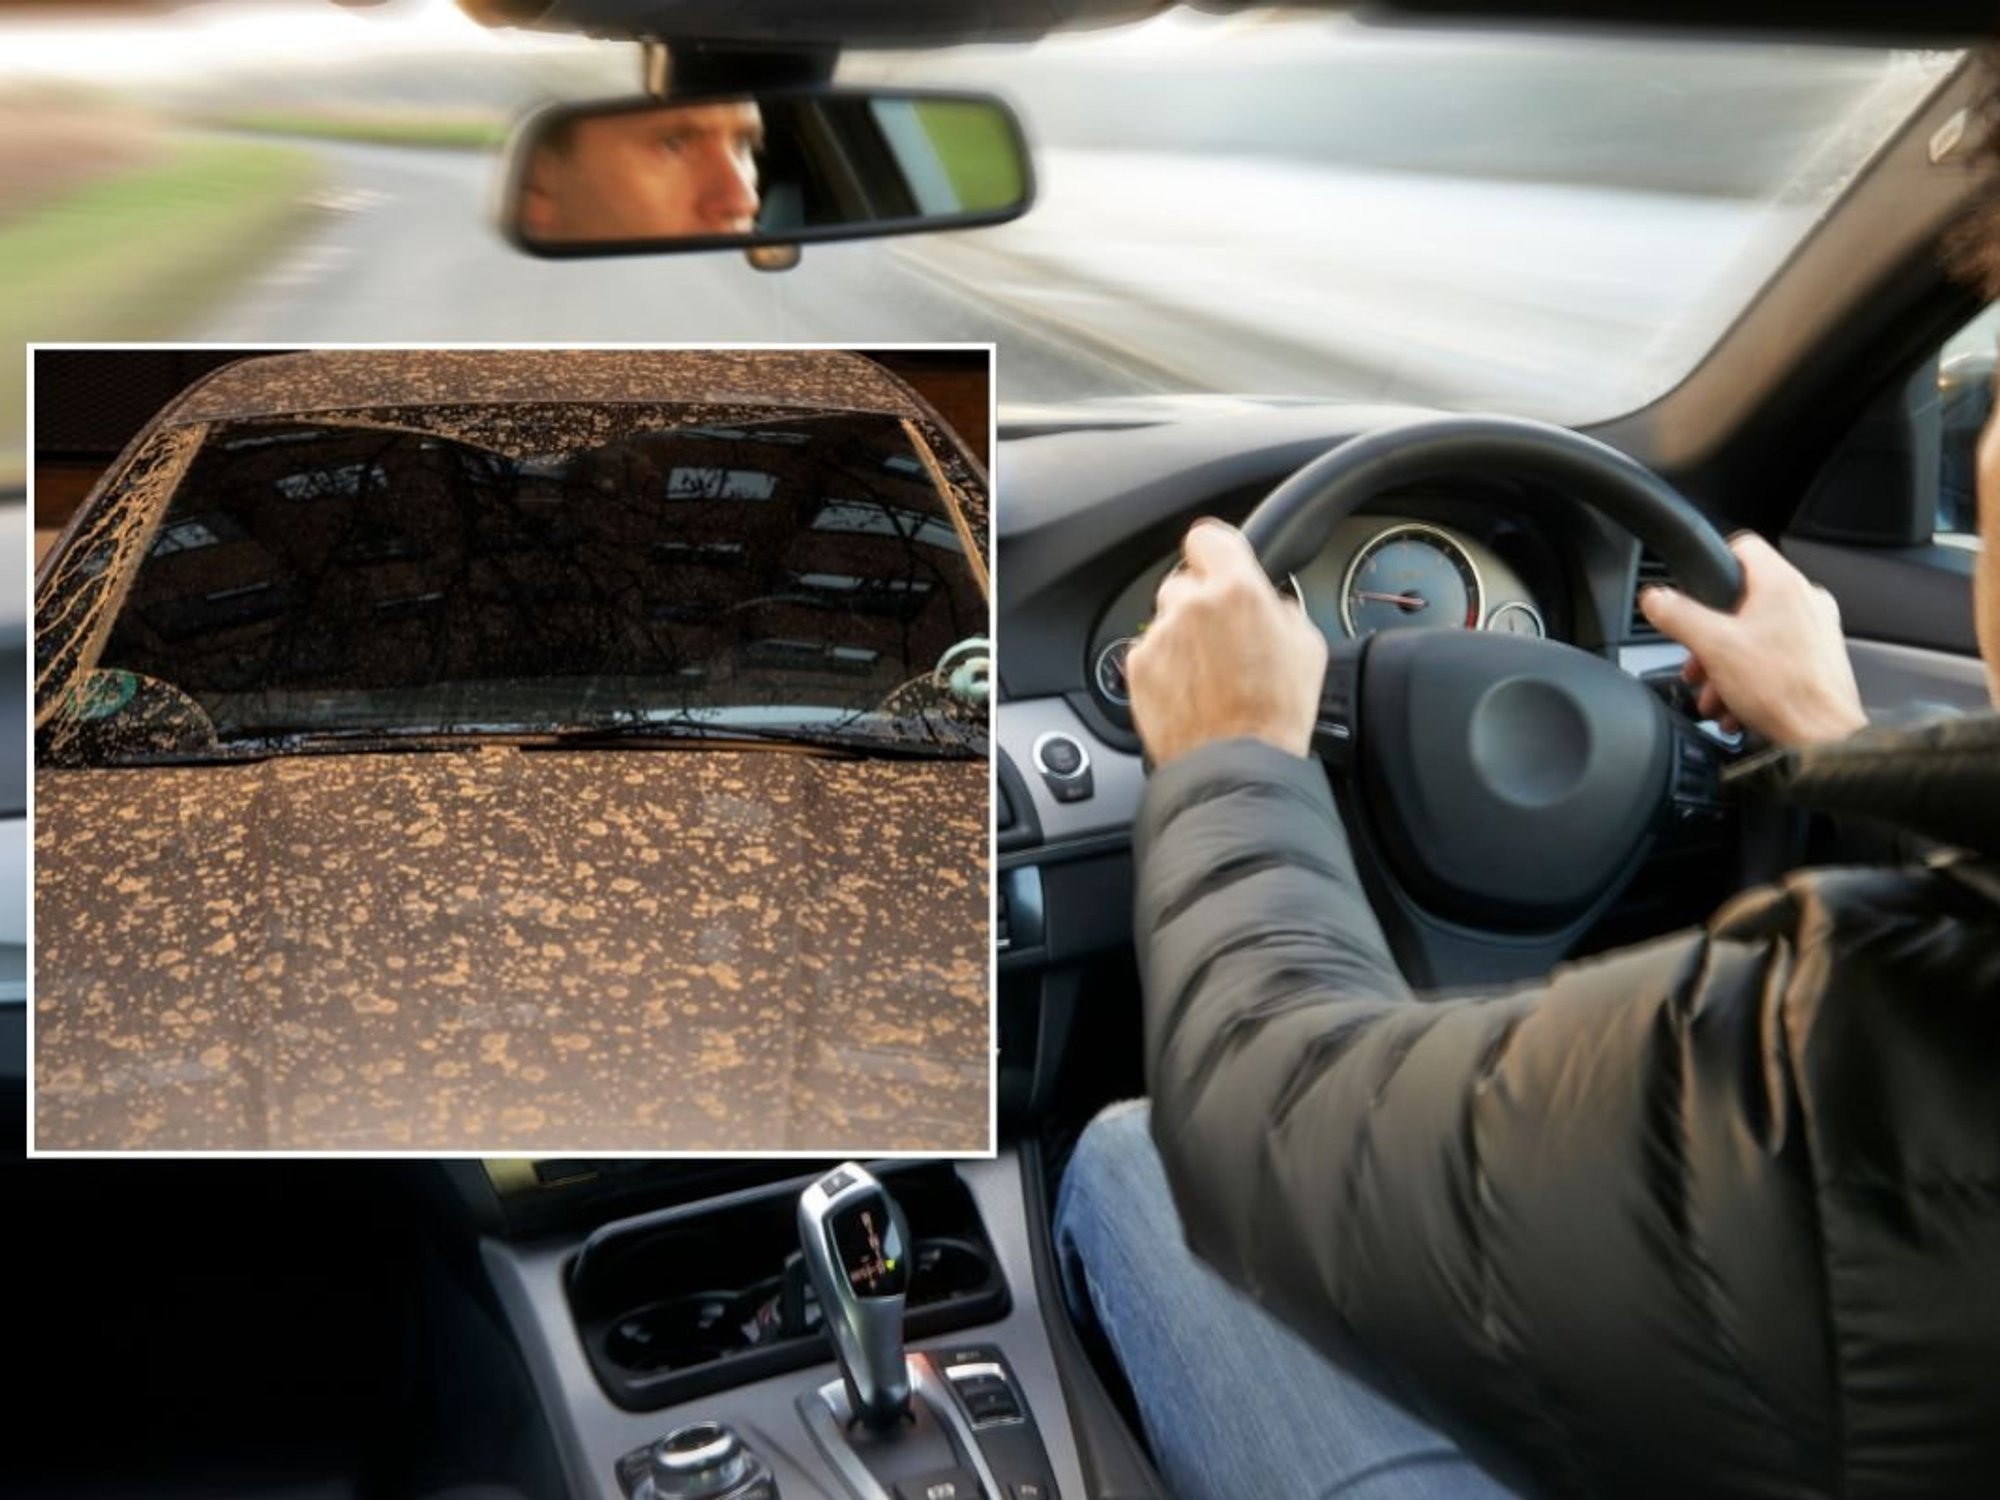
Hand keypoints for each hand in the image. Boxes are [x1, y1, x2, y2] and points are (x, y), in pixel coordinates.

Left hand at [1127, 519, 1328, 765]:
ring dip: (1182, 638)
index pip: (1206, 538)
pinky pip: (1150, 654)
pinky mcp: (1138, 668)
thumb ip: (1280, 609)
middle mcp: (1191, 605)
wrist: (1237, 763)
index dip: (1213, 553)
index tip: (1217, 565)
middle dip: (1200, 604)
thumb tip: (1269, 605)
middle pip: (1184, 583)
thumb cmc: (1276, 713)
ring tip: (1209, 675)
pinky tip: (1191, 693)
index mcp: (1236, 590)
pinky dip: (1165, 668)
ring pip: (1166, 621)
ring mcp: (1159, 637)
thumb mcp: (1306, 647)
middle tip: (1222, 637)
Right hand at [1638, 532, 1865, 746]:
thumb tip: (1655, 599)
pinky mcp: (1819, 660)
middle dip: (1710, 636)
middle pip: (1742, 601)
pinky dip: (1749, 678)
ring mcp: (1816, 631)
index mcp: (1782, 585)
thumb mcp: (1712, 647)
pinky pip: (1773, 658)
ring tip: (1714, 693)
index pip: (1742, 548)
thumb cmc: (1783, 691)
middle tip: (1698, 661)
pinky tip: (1735, 705)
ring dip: (1725, 664)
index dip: (1712, 566)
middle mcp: (1806, 601)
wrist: (1823, 738)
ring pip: (1755, 634)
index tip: (1695, 593)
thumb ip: (1678, 616)